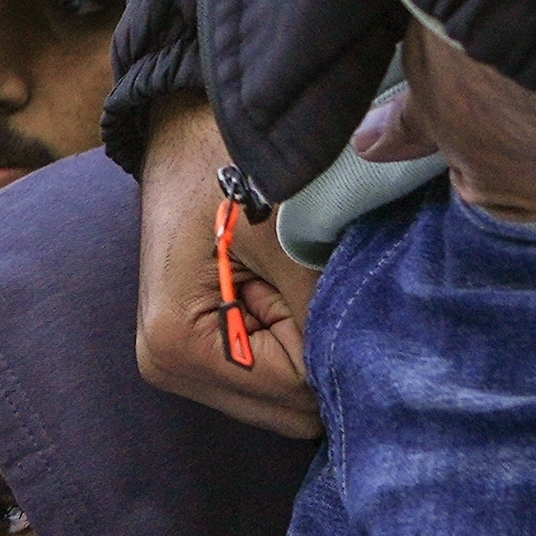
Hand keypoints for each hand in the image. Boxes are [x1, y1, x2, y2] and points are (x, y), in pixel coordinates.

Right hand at [127, 103, 318, 442]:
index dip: (332, 353)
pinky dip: (295, 338)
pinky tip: (289, 290)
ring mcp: (179, 363)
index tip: (336, 289)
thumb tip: (368, 373)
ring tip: (299, 279)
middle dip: (319, 358)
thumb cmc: (228, 163)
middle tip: (321, 284)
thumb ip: (322, 310)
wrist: (191, 125)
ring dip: (308, 345)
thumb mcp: (285, 233)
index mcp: (176, 347)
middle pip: (284, 409)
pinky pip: (271, 373)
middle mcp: (167, 368)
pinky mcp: (196, 349)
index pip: (291, 396)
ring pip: (283, 396)